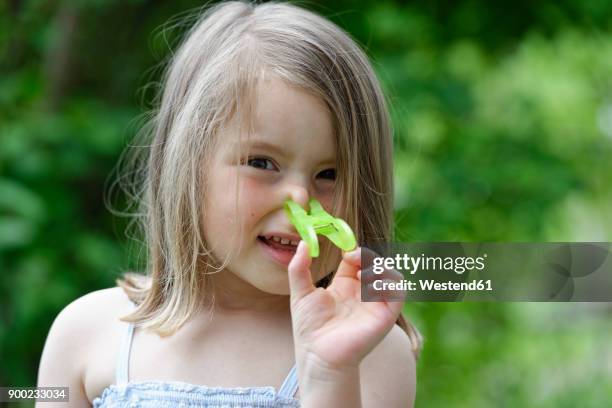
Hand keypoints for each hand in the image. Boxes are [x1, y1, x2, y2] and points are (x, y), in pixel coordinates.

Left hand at [287, 241, 404, 370]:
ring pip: (390, 274)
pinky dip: (390, 282)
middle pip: (374, 263)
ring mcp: (375, 303)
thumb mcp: (300, 292)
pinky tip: (370, 284)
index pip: (355, 260)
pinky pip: (399, 292)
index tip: (343, 248)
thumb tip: (302, 243)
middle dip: (367, 255)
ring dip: (380, 267)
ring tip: (362, 271)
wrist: (318, 354)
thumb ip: (299, 267)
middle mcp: (362, 293)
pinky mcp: (386, 315)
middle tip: (353, 256)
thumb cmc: (309, 328)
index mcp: (344, 286)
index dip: (352, 250)